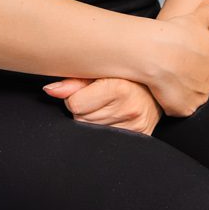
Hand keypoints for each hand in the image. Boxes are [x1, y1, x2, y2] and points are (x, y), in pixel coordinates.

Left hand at [42, 77, 160, 135]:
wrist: (158, 81)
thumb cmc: (126, 72)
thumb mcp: (100, 70)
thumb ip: (73, 81)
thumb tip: (50, 90)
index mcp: (119, 88)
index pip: (75, 104)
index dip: (76, 96)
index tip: (88, 90)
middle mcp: (129, 108)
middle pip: (81, 118)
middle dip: (85, 109)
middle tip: (100, 98)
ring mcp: (135, 125)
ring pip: (91, 130)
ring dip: (94, 119)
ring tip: (108, 105)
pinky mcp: (140, 135)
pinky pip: (106, 138)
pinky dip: (105, 129)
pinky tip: (115, 117)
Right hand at [141, 0, 208, 117]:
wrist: (156, 52)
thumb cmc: (175, 33)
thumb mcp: (196, 17)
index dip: (199, 61)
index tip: (186, 56)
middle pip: (206, 82)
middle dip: (194, 78)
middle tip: (176, 68)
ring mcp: (201, 97)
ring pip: (193, 96)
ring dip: (183, 90)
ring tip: (167, 78)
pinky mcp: (186, 110)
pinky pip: (180, 108)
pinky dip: (172, 102)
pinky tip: (163, 90)